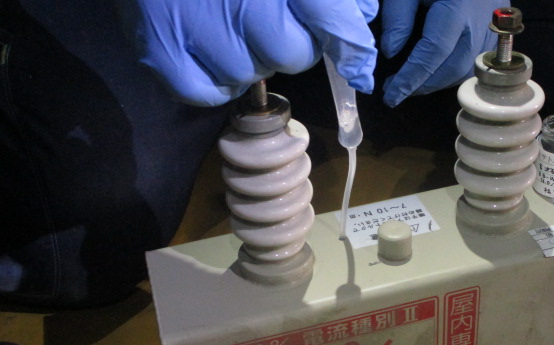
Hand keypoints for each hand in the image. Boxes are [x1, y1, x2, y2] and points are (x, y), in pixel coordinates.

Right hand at [119, 0, 377, 105]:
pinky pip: (205, 93)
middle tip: (271, 29)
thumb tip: (361, 13)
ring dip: (249, 63)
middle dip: (292, 48)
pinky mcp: (159, 50)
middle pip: (290, 52)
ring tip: (231, 34)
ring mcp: (192, 23)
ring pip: (248, 75)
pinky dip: (214, 86)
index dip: (348, 41)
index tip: (359, 66)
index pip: (324, 9)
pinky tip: (210, 58)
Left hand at [381, 0, 508, 106]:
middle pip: (453, 68)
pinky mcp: (498, 26)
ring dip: (438, 81)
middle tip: (395, 90)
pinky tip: (434, 70)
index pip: (432, 54)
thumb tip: (390, 52)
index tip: (389, 95)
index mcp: (457, 7)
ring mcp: (493, 24)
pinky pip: (476, 59)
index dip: (410, 78)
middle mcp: (480, 20)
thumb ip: (398, 16)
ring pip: (468, 68)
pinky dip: (453, 70)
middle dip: (423, 86)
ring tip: (412, 82)